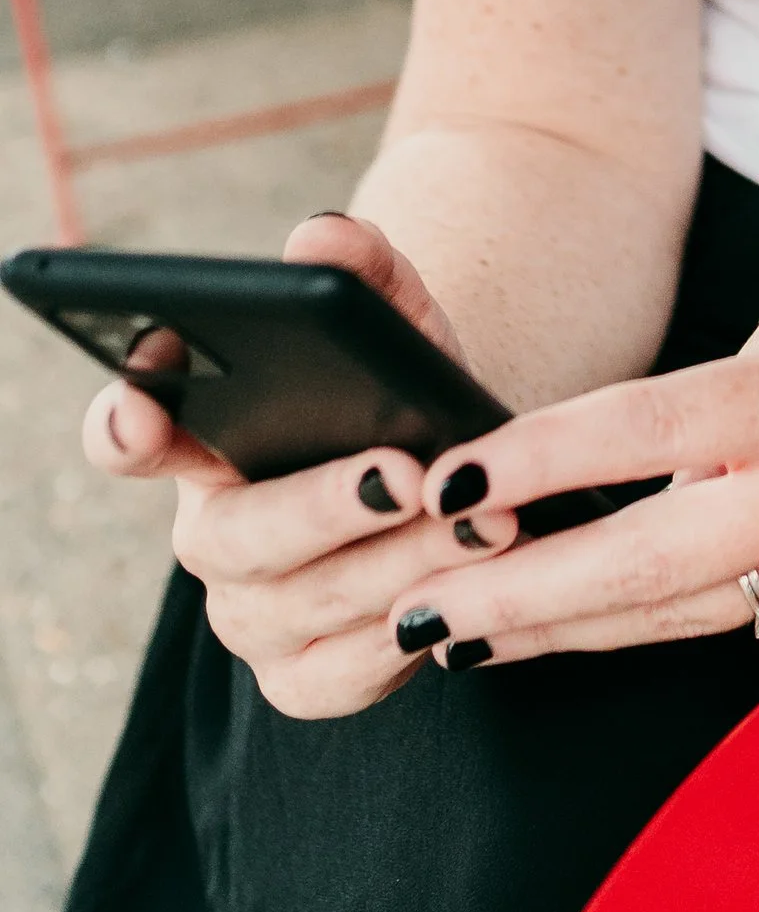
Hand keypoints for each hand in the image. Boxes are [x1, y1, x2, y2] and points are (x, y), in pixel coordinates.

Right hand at [81, 211, 527, 720]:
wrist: (460, 472)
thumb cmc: (402, 391)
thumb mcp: (399, 320)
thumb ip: (363, 266)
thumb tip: (321, 234)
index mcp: (203, 440)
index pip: (129, 436)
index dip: (124, 426)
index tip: (142, 405)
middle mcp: (213, 535)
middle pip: (238, 534)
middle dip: (324, 504)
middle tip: (406, 473)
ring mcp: (252, 614)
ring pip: (307, 602)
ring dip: (399, 562)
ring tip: (482, 520)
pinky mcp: (303, 677)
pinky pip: (341, 675)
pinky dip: (403, 638)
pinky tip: (462, 593)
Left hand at [390, 224, 758, 671]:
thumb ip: (743, 371)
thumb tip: (678, 441)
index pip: (642, 436)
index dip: (536, 463)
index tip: (451, 483)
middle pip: (641, 565)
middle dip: (517, 597)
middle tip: (419, 614)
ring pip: (684, 607)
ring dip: (569, 626)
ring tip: (469, 634)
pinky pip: (748, 601)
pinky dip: (659, 612)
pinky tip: (593, 618)